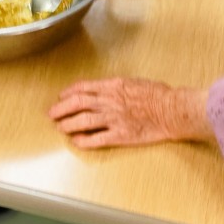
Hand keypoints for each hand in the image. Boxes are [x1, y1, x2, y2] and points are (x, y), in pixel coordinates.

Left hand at [49, 78, 211, 148]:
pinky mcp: (120, 136)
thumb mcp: (133, 82)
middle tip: (52, 114)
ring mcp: (113, 119)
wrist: (171, 110)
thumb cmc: (157, 94)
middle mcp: (109, 101)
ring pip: (82, 121)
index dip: (68, 92)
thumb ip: (115, 87)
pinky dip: (84, 141)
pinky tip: (77, 141)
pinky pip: (96, 139)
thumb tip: (103, 90)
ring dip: (68, 125)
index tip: (61, 96)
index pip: (83, 88)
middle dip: (61, 109)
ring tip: (61, 128)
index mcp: (112, 86)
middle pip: (77, 104)